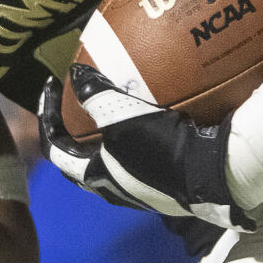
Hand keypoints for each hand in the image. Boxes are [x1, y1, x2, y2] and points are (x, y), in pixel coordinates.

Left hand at [38, 65, 255, 231]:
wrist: (216, 174)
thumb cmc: (163, 150)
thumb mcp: (122, 117)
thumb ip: (95, 94)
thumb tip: (76, 73)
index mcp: (96, 178)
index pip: (54, 150)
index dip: (46, 118)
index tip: (50, 87)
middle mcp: (116, 188)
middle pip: (83, 155)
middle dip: (76, 127)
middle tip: (77, 98)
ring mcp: (144, 188)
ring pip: (116, 155)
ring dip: (111, 128)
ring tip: (116, 99)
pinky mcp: (169, 181)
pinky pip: (147, 150)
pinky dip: (143, 128)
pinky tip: (158, 106)